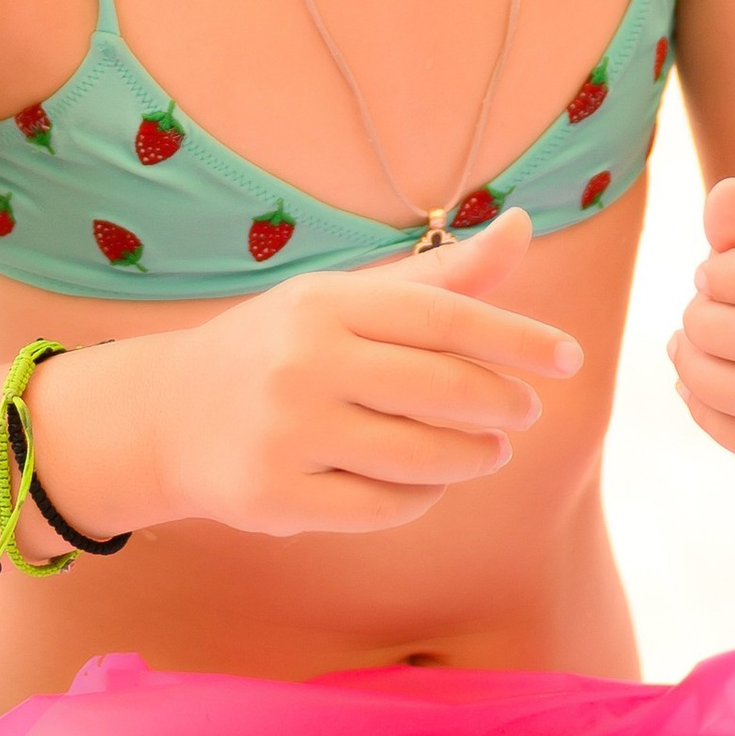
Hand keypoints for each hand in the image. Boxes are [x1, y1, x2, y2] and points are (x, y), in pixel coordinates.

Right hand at [90, 207, 580, 539]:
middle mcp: (303, 363)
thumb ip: (438, 276)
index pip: (445, 315)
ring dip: (472, 458)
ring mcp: (286, 433)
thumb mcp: (345, 300)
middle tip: (525, 412)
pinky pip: (383, 508)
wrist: (166, 415)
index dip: (516, 337)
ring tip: (487, 452)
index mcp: (325, 302)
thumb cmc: (279, 349)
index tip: (568, 358)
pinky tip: (424, 483)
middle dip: (502, 404)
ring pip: (422, 458)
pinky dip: (419, 498)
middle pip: (443, 391)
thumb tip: (524, 227)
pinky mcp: (274, 496)